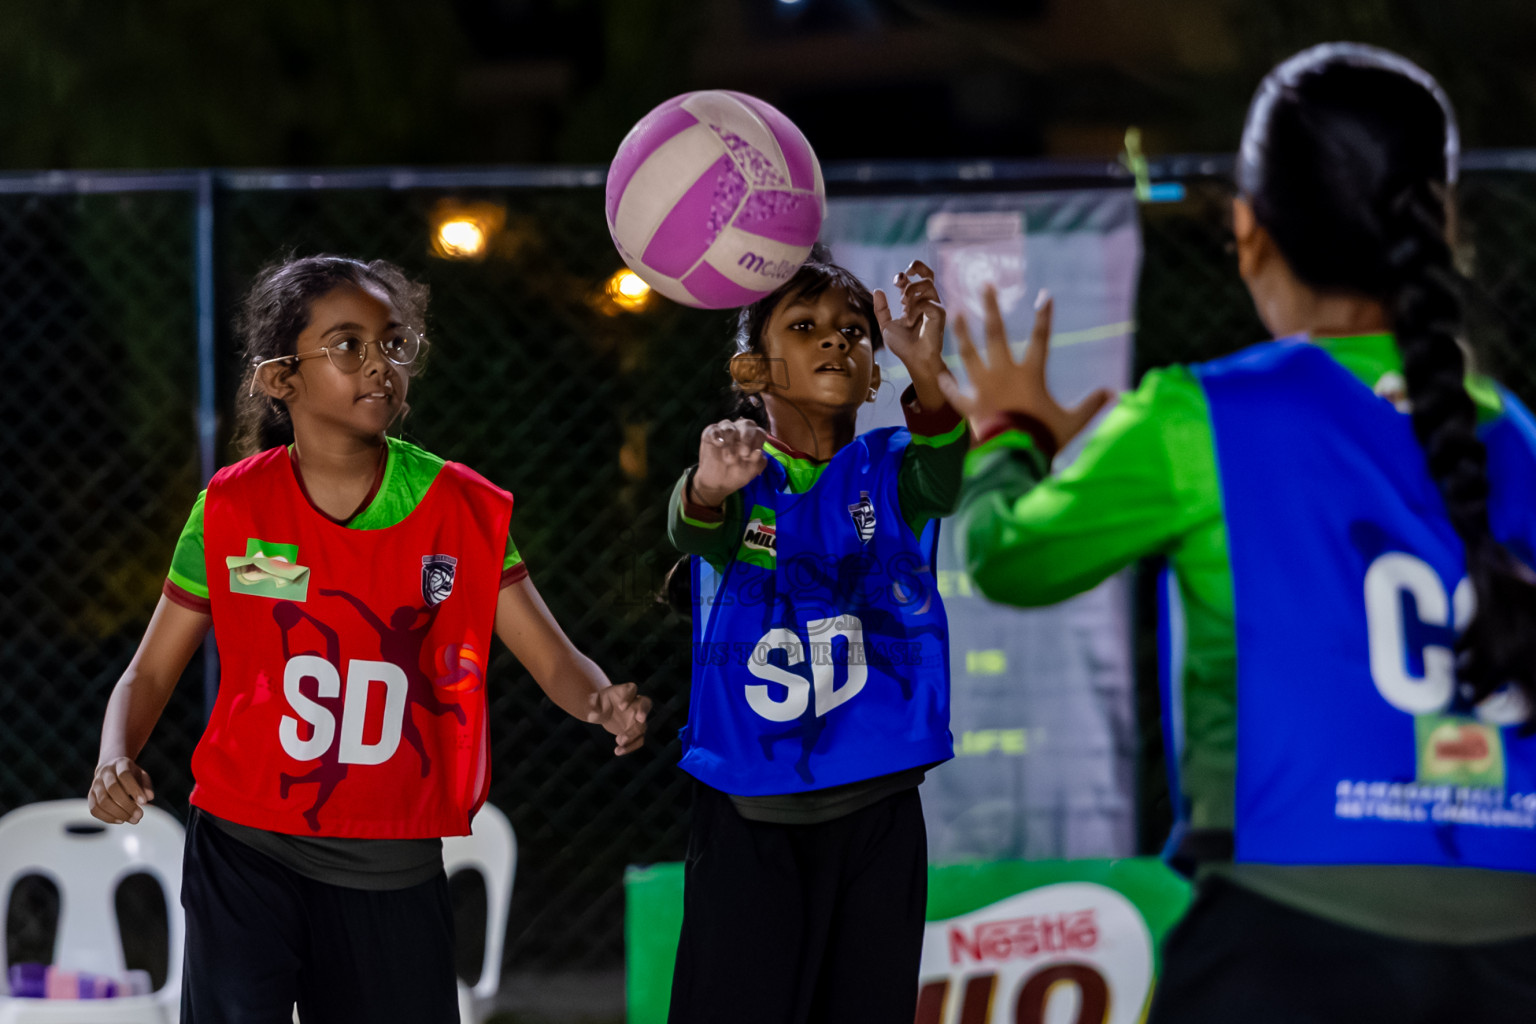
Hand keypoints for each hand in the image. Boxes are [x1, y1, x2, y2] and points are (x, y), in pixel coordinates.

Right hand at [89, 756, 154, 824]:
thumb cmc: (131, 775)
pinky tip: (120, 820)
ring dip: (118, 813)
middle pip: (112, 789)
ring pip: (102, 801)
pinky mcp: (90, 796)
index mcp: (120, 764)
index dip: (134, 789)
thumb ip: (146, 785)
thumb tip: (149, 797)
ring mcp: (95, 784)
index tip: (144, 802)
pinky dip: (107, 817)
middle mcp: (105, 773)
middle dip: (127, 805)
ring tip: (133, 820)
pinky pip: (95, 809)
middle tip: (140, 815)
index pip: (124, 775)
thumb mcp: (142, 775)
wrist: (112, 769)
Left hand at [586, 682, 651, 755]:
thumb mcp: (591, 702)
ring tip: (619, 741)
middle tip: (640, 719)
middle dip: (644, 711)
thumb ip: (591, 706)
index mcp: (625, 690)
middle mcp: (635, 702)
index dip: (628, 697)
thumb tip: (592, 715)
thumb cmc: (597, 702)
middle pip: (645, 704)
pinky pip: (638, 740)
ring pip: (641, 726)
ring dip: (632, 735)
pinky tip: (618, 751)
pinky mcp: (636, 731)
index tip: (621, 707)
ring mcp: (638, 717)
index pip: (631, 689)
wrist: (601, 710)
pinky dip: (630, 747)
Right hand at [692, 418, 767, 507]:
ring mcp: (725, 430)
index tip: (753, 454)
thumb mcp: (750, 471)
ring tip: (729, 458)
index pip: (759, 432)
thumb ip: (758, 462)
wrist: (718, 482)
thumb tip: (759, 452)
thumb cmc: (737, 473)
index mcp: (753, 438)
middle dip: (747, 437)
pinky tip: (719, 444)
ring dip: (730, 441)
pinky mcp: (710, 434)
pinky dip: (717, 435)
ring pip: (729, 426)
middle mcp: (740, 431)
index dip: (758, 441)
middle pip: (746, 424)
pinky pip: (713, 429)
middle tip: (744, 453)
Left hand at [874, 260, 946, 379]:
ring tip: (904, 305)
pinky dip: (914, 309)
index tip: (896, 281)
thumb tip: (876, 290)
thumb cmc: (904, 346)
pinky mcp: (940, 313)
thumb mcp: (886, 325)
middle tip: (904, 275)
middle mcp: (926, 302)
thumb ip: (881, 309)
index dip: (904, 277)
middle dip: (917, 268)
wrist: (914, 359)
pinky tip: (910, 321)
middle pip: (928, 274)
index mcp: (914, 303)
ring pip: (927, 284)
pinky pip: (926, 301)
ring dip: (911, 291)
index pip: (913, 281)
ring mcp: (934, 306)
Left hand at [937, 286, 1113, 452]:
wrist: (1014, 458)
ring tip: (955, 314)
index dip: (1044, 317)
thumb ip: (1091, 406)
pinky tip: (940, 375)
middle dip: (991, 308)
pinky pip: (955, 393)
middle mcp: (1003, 374)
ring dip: (961, 333)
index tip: (1045, 295)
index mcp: (1030, 374)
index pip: (1040, 339)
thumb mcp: (1072, 422)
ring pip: (969, 354)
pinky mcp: (969, 406)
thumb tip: (1114, 394)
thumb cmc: (1044, 438)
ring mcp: (983, 388)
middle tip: (984, 286)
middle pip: (995, 334)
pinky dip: (948, 385)